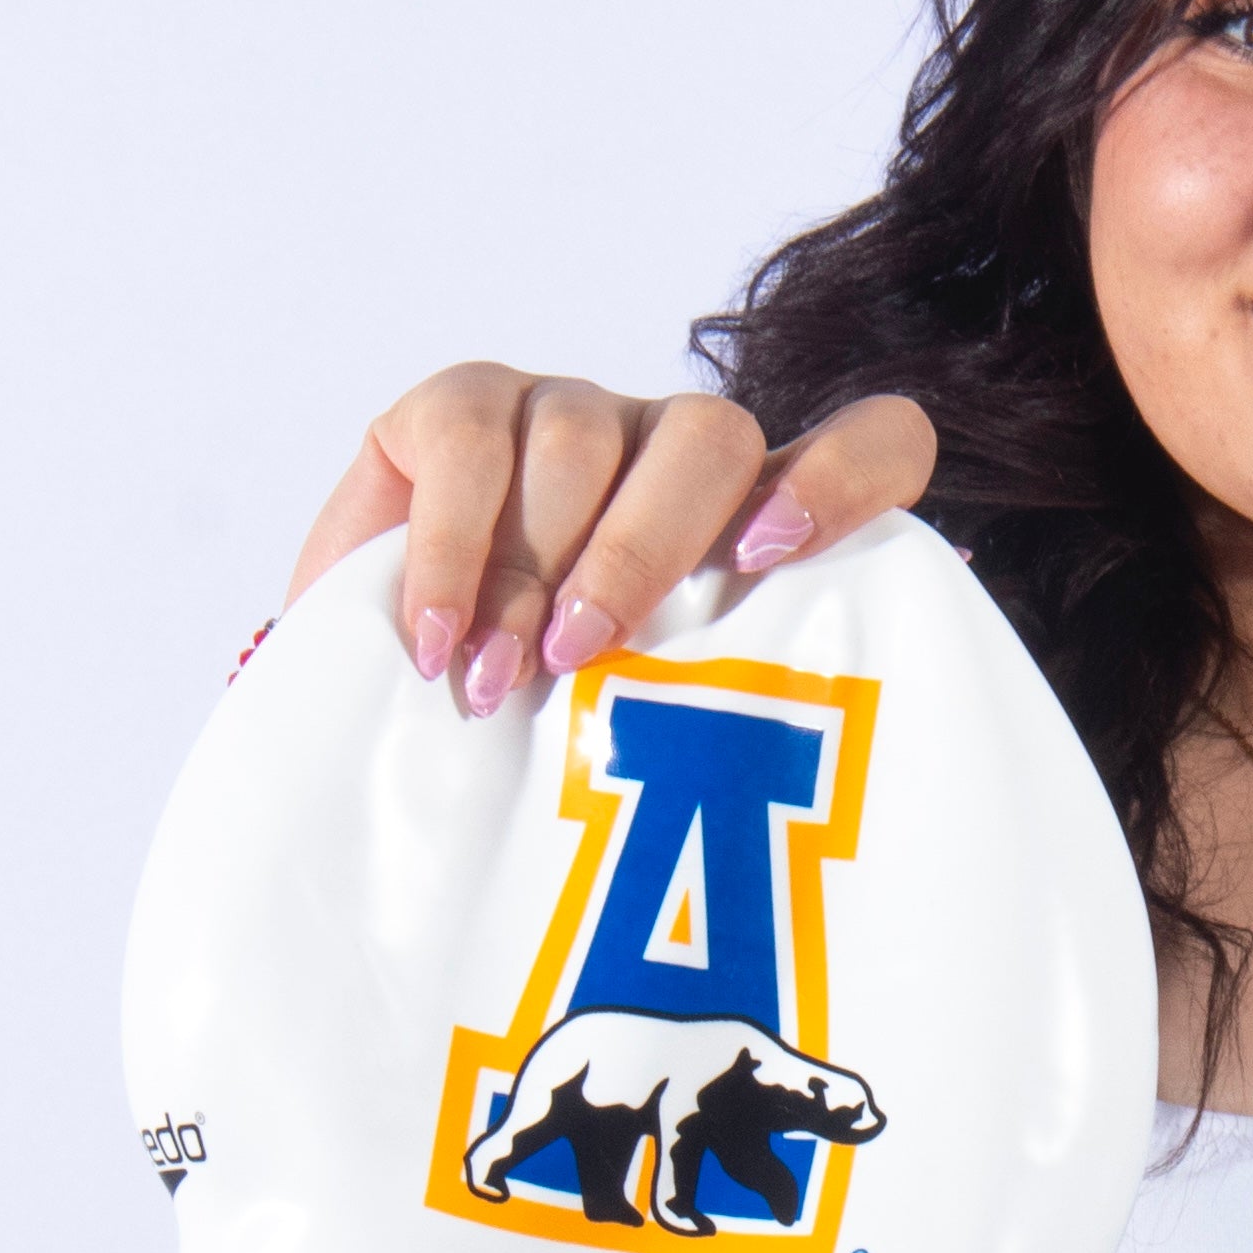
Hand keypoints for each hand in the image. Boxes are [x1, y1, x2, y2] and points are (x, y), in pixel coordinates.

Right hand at [289, 366, 937, 720]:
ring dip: (532, 569)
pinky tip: (437, 633)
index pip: (872, 444)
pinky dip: (451, 545)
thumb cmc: (539, 741)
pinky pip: (468, 439)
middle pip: (712, 438)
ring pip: (584, 438)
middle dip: (645, 549)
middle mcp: (673, 454)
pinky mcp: (462, 407)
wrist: (381, 711)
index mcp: (757, 517)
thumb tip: (757, 845)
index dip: (847, 477)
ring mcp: (571, 414)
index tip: (778, 556)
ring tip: (494, 681)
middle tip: (581, 655)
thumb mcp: (643, 744)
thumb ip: (715, 739)